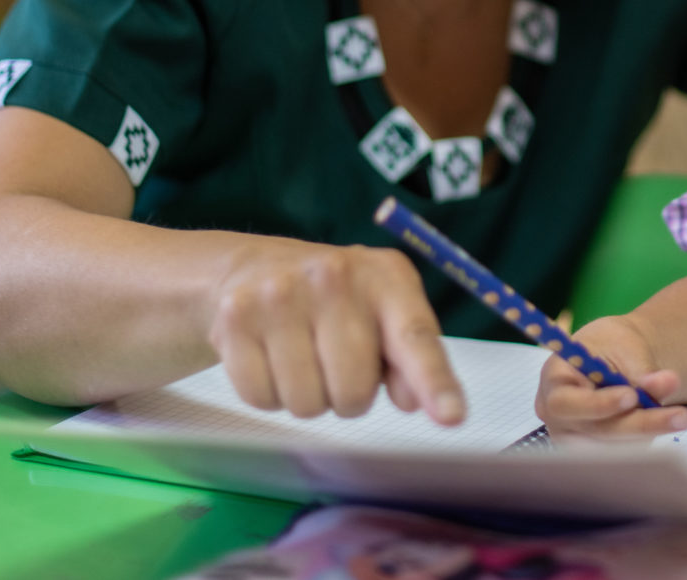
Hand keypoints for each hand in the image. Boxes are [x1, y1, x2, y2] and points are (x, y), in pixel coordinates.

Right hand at [207, 240, 462, 422]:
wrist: (255, 269)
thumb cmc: (338, 304)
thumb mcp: (385, 316)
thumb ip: (411, 359)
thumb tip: (415, 400)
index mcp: (387, 277)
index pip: (415, 338)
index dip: (434, 382)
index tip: (452, 417)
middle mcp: (335, 277)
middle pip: (353, 390)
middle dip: (348, 396)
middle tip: (335, 363)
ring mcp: (280, 294)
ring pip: (305, 403)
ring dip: (307, 397)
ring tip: (302, 356)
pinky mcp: (235, 317)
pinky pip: (261, 397)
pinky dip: (268, 392)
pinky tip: (270, 356)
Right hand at [533, 315, 686, 438]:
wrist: (617, 358)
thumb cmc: (612, 345)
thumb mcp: (623, 344)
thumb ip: (639, 368)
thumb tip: (659, 384)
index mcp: (554, 383)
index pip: (566, 403)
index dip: (597, 404)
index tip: (631, 396)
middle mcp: (561, 419)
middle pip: (597, 431)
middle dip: (641, 423)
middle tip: (681, 415)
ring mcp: (579, 441)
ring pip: (617, 447)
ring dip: (651, 432)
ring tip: (681, 415)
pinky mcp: (601, 454)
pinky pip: (627, 453)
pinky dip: (649, 438)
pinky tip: (668, 422)